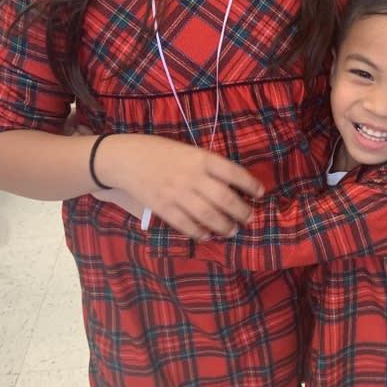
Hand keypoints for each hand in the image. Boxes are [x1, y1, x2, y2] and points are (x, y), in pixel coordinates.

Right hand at [95, 133, 264, 239]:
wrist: (125, 159)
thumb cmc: (160, 152)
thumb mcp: (188, 150)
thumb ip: (208, 166)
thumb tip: (232, 185)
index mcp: (201, 158)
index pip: (234, 173)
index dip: (251, 185)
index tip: (260, 193)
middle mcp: (193, 177)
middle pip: (225, 199)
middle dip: (242, 212)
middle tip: (249, 218)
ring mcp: (178, 194)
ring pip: (209, 216)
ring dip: (224, 226)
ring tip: (232, 231)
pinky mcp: (164, 208)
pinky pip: (186, 225)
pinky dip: (199, 233)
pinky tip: (207, 236)